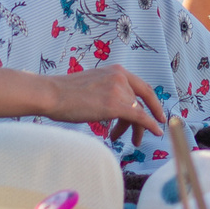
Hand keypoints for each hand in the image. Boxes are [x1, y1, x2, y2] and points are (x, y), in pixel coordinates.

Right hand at [38, 65, 167, 142]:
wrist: (52, 94)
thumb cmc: (65, 93)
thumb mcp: (94, 85)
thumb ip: (110, 90)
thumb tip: (120, 108)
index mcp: (116, 70)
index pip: (142, 86)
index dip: (153, 101)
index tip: (157, 113)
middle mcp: (121, 77)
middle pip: (140, 102)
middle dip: (143, 119)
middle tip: (137, 135)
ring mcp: (119, 90)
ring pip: (137, 112)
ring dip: (133, 128)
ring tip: (118, 138)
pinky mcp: (115, 104)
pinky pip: (140, 117)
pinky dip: (150, 125)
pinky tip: (156, 132)